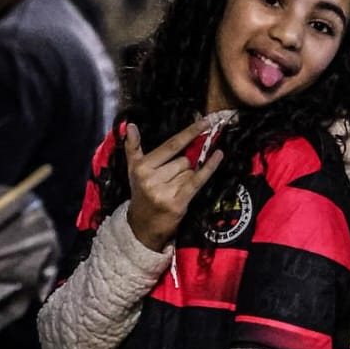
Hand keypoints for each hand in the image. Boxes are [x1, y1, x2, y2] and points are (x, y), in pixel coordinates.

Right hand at [125, 120, 223, 251]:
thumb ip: (133, 147)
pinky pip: (198, 181)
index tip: (205, 122)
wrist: (143, 226)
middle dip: (185, 166)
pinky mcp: (177, 202)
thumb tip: (130, 125)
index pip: (170, 145)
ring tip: (175, 188)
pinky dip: (209, 168)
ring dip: (189, 177)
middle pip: (184, 160)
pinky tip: (218, 155)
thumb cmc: (142, 194)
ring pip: (190, 172)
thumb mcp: (133, 170)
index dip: (189, 133)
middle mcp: (151, 178)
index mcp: (141, 166)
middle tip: (173, 179)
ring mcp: (164, 191)